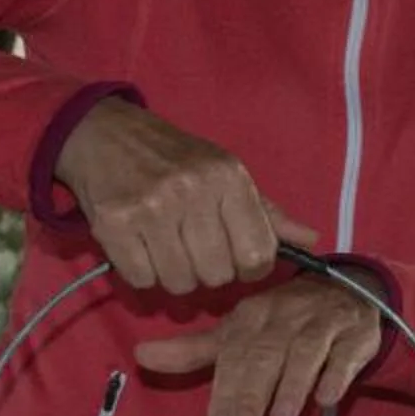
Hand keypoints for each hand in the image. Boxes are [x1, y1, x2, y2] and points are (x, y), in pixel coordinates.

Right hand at [52, 98, 318, 294]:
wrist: (103, 133)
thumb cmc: (173, 157)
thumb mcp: (225, 172)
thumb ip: (267, 212)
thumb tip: (311, 240)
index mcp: (228, 178)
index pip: (257, 254)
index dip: (249, 268)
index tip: (235, 258)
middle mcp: (192, 191)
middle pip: (217, 275)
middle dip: (208, 272)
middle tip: (194, 251)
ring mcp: (151, 208)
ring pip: (179, 282)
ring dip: (174, 276)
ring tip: (166, 248)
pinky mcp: (113, 225)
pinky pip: (141, 279)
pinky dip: (142, 273)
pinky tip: (141, 247)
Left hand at [133, 276, 385, 415]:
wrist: (348, 292)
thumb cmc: (285, 320)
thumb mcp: (239, 332)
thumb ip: (193, 351)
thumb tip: (141, 356)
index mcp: (251, 318)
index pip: (234, 354)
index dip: (224, 390)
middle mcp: (285, 318)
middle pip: (266, 356)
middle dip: (252, 394)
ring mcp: (322, 324)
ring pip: (306, 353)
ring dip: (293, 385)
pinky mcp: (356, 334)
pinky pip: (346, 354)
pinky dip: (337, 374)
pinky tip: (327, 398)